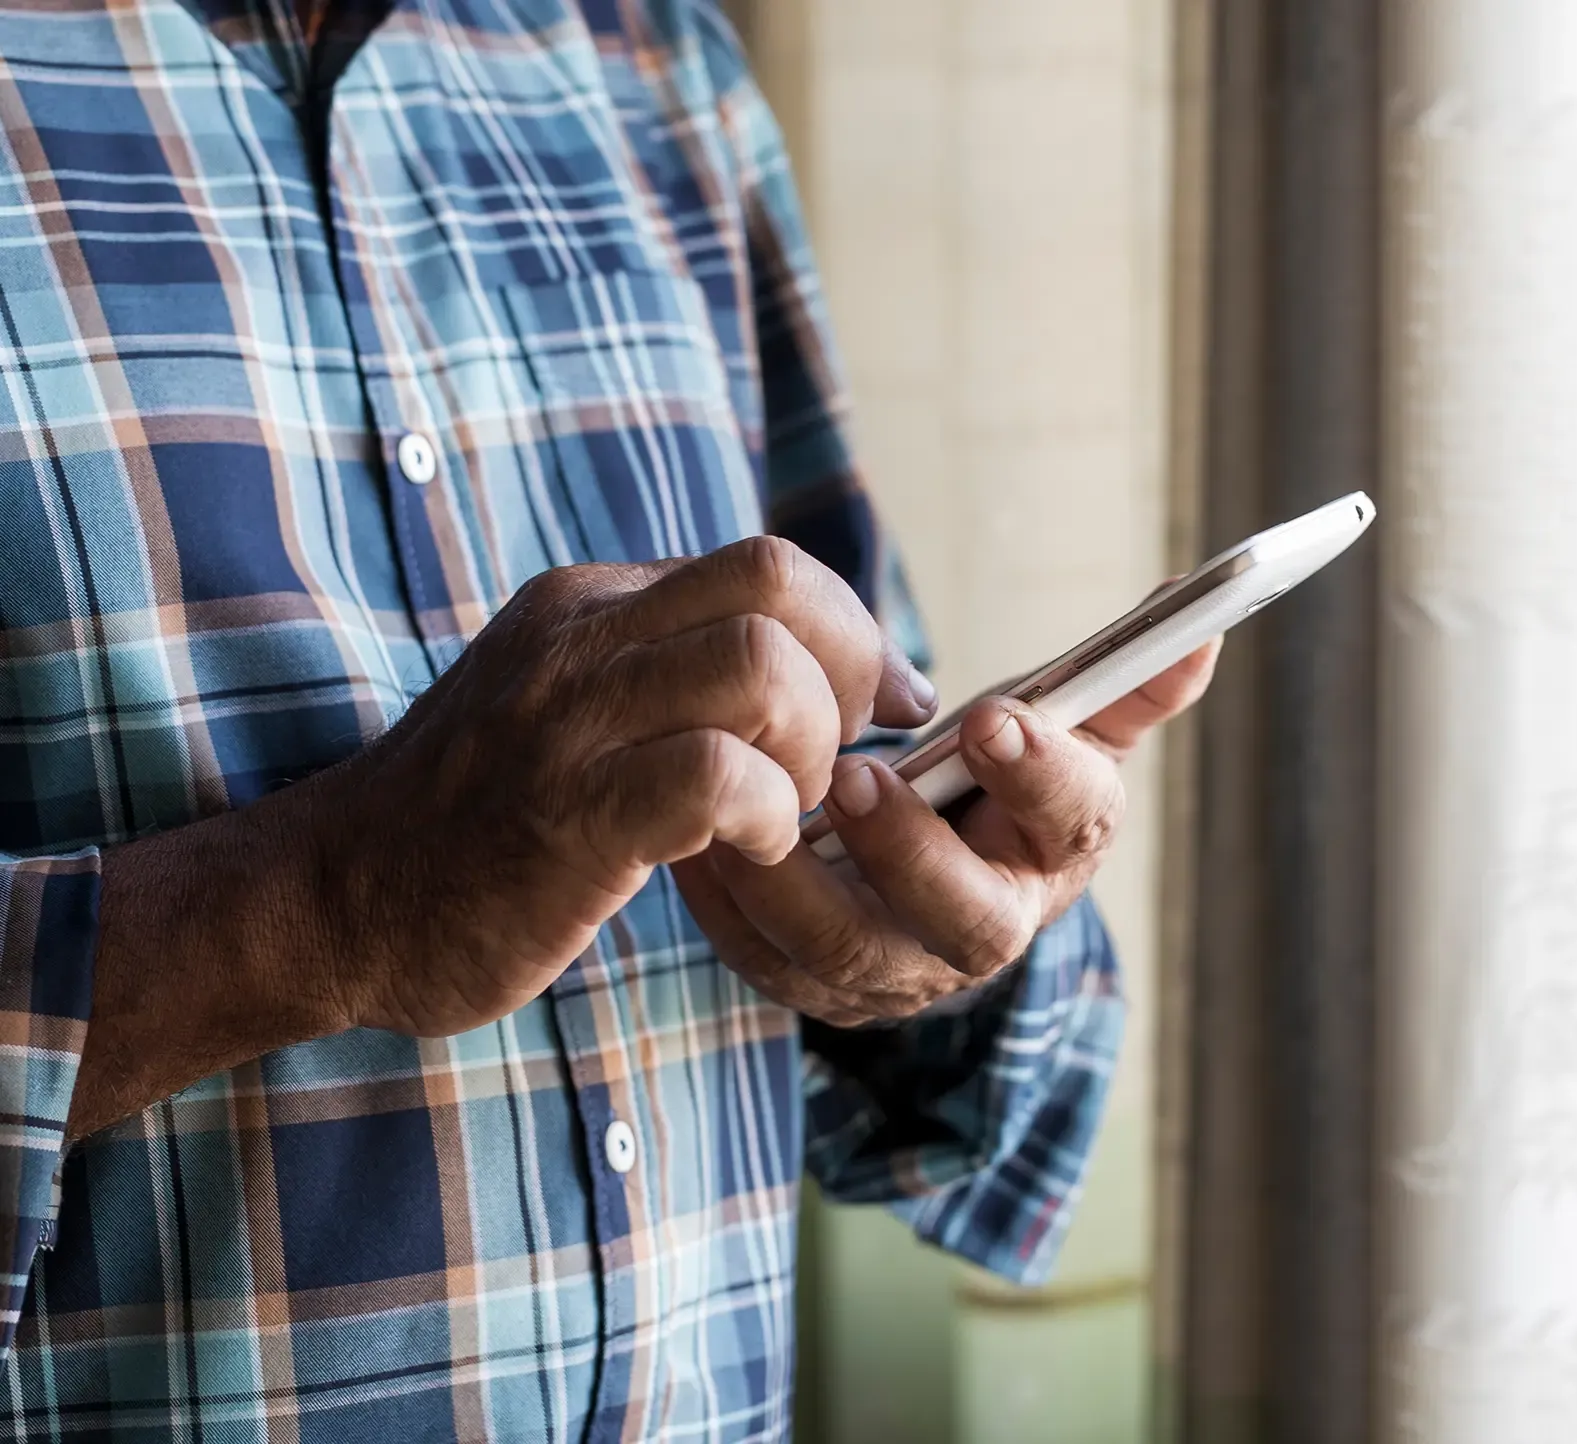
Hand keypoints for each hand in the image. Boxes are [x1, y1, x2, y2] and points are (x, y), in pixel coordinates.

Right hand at [316, 538, 934, 1036]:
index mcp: (590, 604)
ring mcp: (568, 723)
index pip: (769, 566)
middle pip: (777, 583)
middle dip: (848, 673)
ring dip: (807, 747)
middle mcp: (581, 640)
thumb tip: (810, 665)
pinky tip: (748, 852)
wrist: (329, 899)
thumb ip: (666, 669)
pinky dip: (767, 816)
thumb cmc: (474, 817)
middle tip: (832, 760)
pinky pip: (715, 775)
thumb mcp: (566, 702)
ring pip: (758, 665)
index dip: (856, 635)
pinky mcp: (567, 816)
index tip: (883, 710)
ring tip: (783, 809)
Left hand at [672, 639, 1219, 1026]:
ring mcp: (902, 972)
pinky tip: (698, 837)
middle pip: (967, 921)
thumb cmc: (992, 781)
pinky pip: (766, 960)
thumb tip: (1203, 623)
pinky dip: (729, 904)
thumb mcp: (1057, 727)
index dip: (1042, 771)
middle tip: (856, 772)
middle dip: (913, 850)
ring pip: (852, 955)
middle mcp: (988, 928)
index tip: (990, 715)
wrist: (917, 865)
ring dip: (799, 883)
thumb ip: (1120, 680)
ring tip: (753, 805)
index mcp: (1057, 850)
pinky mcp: (817, 986)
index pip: (1075, 822)